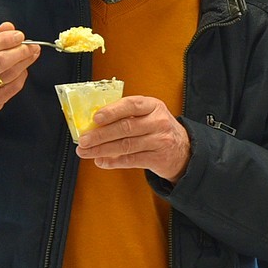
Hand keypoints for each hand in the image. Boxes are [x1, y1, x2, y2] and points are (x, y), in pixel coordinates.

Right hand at [0, 21, 41, 128]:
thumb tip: (10, 28)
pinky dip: (21, 75)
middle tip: (31, 45)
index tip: (19, 35)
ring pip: (8, 74)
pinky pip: (12, 87)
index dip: (3, 40)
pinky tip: (23, 68)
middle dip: (20, 51)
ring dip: (24, 62)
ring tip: (32, 53)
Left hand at [77, 96, 191, 181]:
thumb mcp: (149, 115)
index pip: (131, 105)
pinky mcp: (158, 158)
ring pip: (126, 145)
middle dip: (100, 135)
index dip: (112, 111)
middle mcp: (158, 121)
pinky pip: (132, 160)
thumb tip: (94, 123)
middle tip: (83, 140)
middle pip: (125, 127)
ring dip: (102, 149)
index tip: (95, 119)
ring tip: (86, 152)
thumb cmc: (158, 129)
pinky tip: (101, 161)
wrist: (184, 150)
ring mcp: (160, 140)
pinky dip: (114, 162)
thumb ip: (127, 115)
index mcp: (153, 106)